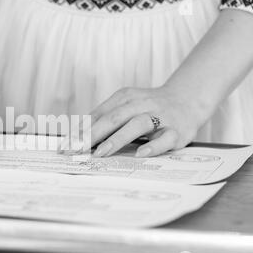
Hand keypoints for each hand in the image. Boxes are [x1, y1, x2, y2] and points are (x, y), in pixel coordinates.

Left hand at [68, 86, 210, 157]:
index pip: (99, 115)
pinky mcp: (177, 131)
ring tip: (100, 153)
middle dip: (92, 135)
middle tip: (76, 150)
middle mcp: (141, 104)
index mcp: (125, 97)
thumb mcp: (126, 106)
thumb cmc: (149, 107)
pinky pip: (164, 139)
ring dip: (116, 139)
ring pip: (136, 125)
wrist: (187, 100)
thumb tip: (77, 136)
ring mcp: (160, 117)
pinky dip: (152, 146)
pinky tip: (140, 154)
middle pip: (114, 118)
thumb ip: (105, 118)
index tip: (65, 145)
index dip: (81, 130)